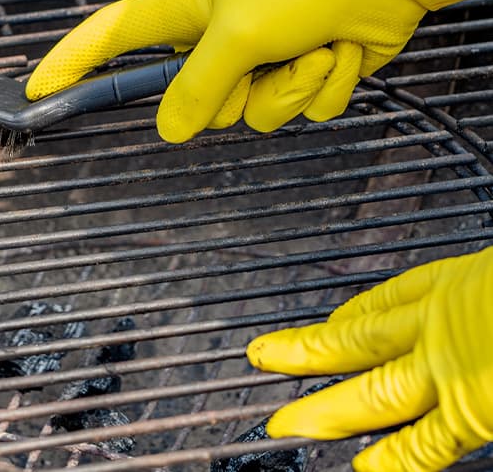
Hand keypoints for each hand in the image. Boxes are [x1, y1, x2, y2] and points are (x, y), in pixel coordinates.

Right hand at [26, 0, 492, 142]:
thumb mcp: (237, 32)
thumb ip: (197, 87)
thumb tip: (171, 130)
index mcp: (187, 14)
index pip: (112, 38)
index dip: (72, 62)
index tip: (41, 90)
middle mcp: (218, 41)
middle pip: (198, 103)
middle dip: (239, 91)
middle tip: (264, 55)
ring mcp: (261, 61)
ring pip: (255, 115)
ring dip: (291, 87)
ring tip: (315, 46)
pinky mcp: (300, 75)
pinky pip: (300, 111)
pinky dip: (323, 87)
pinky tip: (340, 51)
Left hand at [246, 247, 492, 470]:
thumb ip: (474, 294)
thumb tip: (474, 301)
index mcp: (455, 283)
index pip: (386, 299)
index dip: (351, 312)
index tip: (329, 321)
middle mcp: (441, 323)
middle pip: (355, 340)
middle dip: (305, 351)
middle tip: (263, 356)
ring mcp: (450, 365)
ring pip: (371, 389)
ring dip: (324, 407)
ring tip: (283, 421)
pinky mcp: (476, 407)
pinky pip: (425, 444)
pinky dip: (394, 461)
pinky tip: (361, 470)